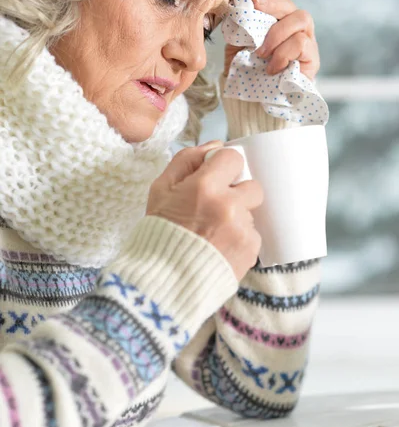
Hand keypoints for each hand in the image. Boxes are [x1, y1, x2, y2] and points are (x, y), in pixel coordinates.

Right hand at [146, 142, 263, 280]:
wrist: (164, 281)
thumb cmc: (159, 232)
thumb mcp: (161, 189)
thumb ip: (187, 160)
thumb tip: (215, 145)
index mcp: (205, 186)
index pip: (233, 158)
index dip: (223, 167)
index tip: (214, 179)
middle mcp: (229, 206)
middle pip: (252, 186)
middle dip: (237, 194)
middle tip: (215, 209)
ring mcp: (243, 230)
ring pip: (251, 213)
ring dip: (237, 218)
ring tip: (212, 234)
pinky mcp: (251, 251)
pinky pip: (252, 235)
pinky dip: (238, 239)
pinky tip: (218, 248)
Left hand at [224, 0, 319, 79]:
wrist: (254, 101)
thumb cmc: (247, 72)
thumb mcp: (238, 44)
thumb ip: (240, 25)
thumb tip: (237, 2)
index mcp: (275, 20)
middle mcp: (293, 27)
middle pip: (289, 3)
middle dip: (271, 1)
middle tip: (254, 4)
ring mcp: (306, 40)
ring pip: (301, 18)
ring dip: (277, 33)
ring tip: (261, 53)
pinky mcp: (312, 59)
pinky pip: (302, 43)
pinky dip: (283, 53)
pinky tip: (271, 67)